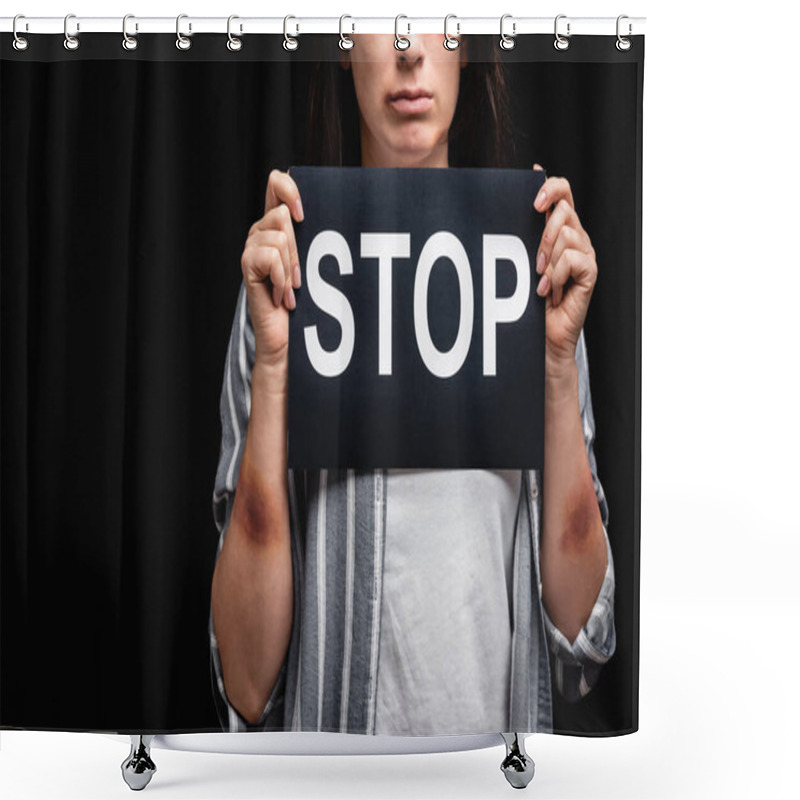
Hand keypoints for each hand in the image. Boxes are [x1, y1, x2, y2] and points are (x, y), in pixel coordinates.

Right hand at [240, 169, 303, 370]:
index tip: (304, 215)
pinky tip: (281, 295)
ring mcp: (252, 247)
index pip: (277, 181)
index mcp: (279, 223)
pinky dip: (281, 278)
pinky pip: (270, 256)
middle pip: (282, 214)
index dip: (290, 189)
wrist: (289, 340)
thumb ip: (319, 235)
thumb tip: (336, 207)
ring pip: (280, 237)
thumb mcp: (318, 263)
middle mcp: (262, 231)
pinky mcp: (246, 265)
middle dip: (299, 249)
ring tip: (291, 289)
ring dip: (291, 268)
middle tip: (299, 278)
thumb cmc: (308, 304)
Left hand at [532, 164, 597, 375]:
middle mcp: (575, 237)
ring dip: (548, 260)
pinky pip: (573, 259)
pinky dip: (557, 276)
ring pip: (567, 234)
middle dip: (543, 233)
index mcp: (558, 228)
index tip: (534, 202)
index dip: (551, 188)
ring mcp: (585, 254)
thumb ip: (520, 230)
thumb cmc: (527, 299)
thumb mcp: (519, 259)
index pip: (563, 191)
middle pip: (564, 209)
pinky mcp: (590, 272)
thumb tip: (514, 196)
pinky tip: (550, 291)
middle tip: (535, 261)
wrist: (540, 336)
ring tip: (541, 282)